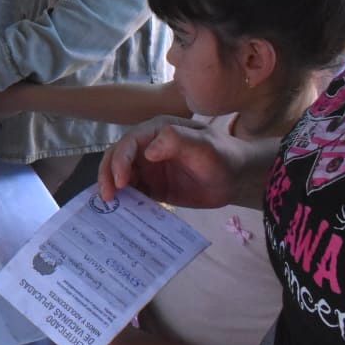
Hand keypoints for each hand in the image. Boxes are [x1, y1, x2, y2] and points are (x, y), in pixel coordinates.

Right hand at [97, 115, 232, 207]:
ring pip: (120, 176)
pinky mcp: (152, 187)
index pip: (128, 143)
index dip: (120, 161)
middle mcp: (146, 148)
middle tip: (107, 197)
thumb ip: (178, 141)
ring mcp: (148, 168)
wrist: (236, 178)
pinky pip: (133, 193)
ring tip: (110, 206)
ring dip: (112, 189)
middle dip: (108, 175)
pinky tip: (122, 213)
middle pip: (116, 158)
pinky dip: (125, 202)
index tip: (120, 182)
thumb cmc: (223, 157)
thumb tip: (148, 150)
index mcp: (155, 131)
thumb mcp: (205, 147)